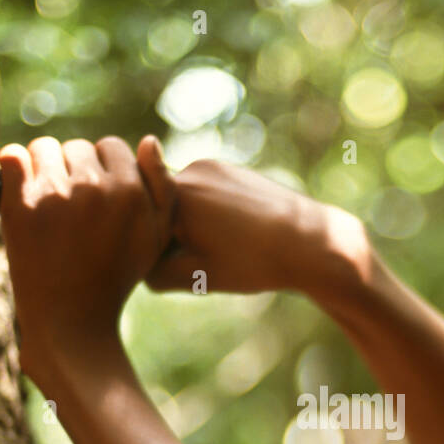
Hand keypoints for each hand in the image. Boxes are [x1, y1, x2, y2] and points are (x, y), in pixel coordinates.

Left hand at [0, 135, 173, 379]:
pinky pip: (12, 157)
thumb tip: (149, 140)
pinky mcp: (20, 205)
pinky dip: (14, 167)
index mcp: (129, 190)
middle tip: (74, 204)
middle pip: (78, 146)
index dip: (106, 168)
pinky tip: (23, 189)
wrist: (71, 316)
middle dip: (76, 169)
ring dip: (46, 167)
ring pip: (44, 148)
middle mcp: (93, 187)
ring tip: (50, 199)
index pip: (112, 146)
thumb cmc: (117, 275)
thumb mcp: (156, 237)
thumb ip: (163, 187)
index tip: (99, 195)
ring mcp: (54, 194)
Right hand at [143, 155, 369, 297]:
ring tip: (223, 246)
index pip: (135, 218)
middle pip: (157, 207)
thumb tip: (134, 261)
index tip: (165, 261)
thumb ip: (152, 271)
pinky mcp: (230, 167)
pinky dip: (209, 211)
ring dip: (189, 222)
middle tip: (200, 258)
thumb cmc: (253, 264)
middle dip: (168, 233)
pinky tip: (235, 232)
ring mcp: (213, 165)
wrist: (309, 241)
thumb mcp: (196, 277)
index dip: (145, 242)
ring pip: (181, 199)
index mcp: (177, 197)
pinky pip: (203, 190)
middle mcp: (191, 171)